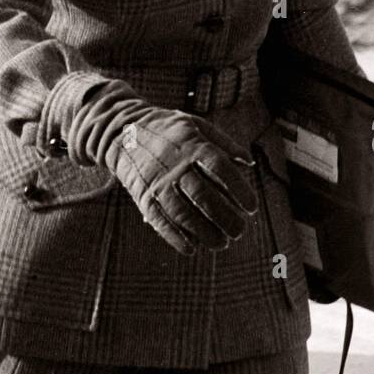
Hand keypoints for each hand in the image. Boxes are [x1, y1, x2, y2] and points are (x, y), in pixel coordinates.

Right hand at [65, 82, 257, 253]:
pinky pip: (160, 220)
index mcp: (192, 145)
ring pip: (183, 213)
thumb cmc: (167, 129)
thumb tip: (249, 162)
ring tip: (222, 243)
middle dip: (226, 218)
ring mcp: (158, 181)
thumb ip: (224, 142)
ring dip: (204, 233)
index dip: (239, 190)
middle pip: (204, 196)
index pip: (221, 169)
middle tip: (239, 231)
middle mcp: (175, 164)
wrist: (122, 130)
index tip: (252, 208)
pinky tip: (191, 249)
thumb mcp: (196, 125)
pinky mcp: (142, 195)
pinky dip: (175, 237)